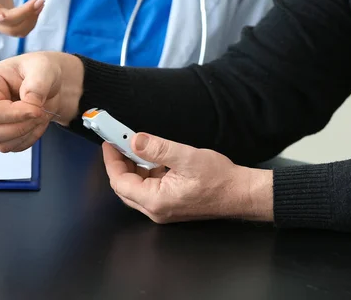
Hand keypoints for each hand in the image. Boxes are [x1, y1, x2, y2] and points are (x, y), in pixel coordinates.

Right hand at [0, 0, 44, 36]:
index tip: (2, 15)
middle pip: (8, 25)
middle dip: (25, 14)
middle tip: (39, 0)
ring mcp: (2, 26)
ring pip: (17, 31)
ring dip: (32, 19)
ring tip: (40, 3)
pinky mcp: (12, 27)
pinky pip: (23, 30)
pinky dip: (33, 21)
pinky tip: (38, 8)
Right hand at [0, 51, 83, 152]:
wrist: (49, 84)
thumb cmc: (41, 71)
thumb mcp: (44, 68)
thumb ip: (37, 83)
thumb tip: (30, 103)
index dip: (17, 116)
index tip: (38, 109)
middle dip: (22, 127)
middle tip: (40, 112)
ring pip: (1, 144)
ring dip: (27, 134)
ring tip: (40, 116)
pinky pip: (11, 148)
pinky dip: (28, 139)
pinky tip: (36, 123)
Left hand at [103, 133, 273, 223]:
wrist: (240, 193)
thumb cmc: (219, 179)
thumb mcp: (186, 157)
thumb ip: (157, 149)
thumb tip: (134, 140)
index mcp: (155, 201)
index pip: (119, 182)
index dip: (111, 161)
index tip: (110, 142)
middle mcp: (156, 210)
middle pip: (124, 187)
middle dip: (120, 163)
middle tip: (119, 142)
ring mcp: (163, 209)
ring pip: (136, 188)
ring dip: (133, 167)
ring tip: (135, 146)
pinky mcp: (171, 205)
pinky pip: (149, 189)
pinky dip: (146, 173)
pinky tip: (153, 158)